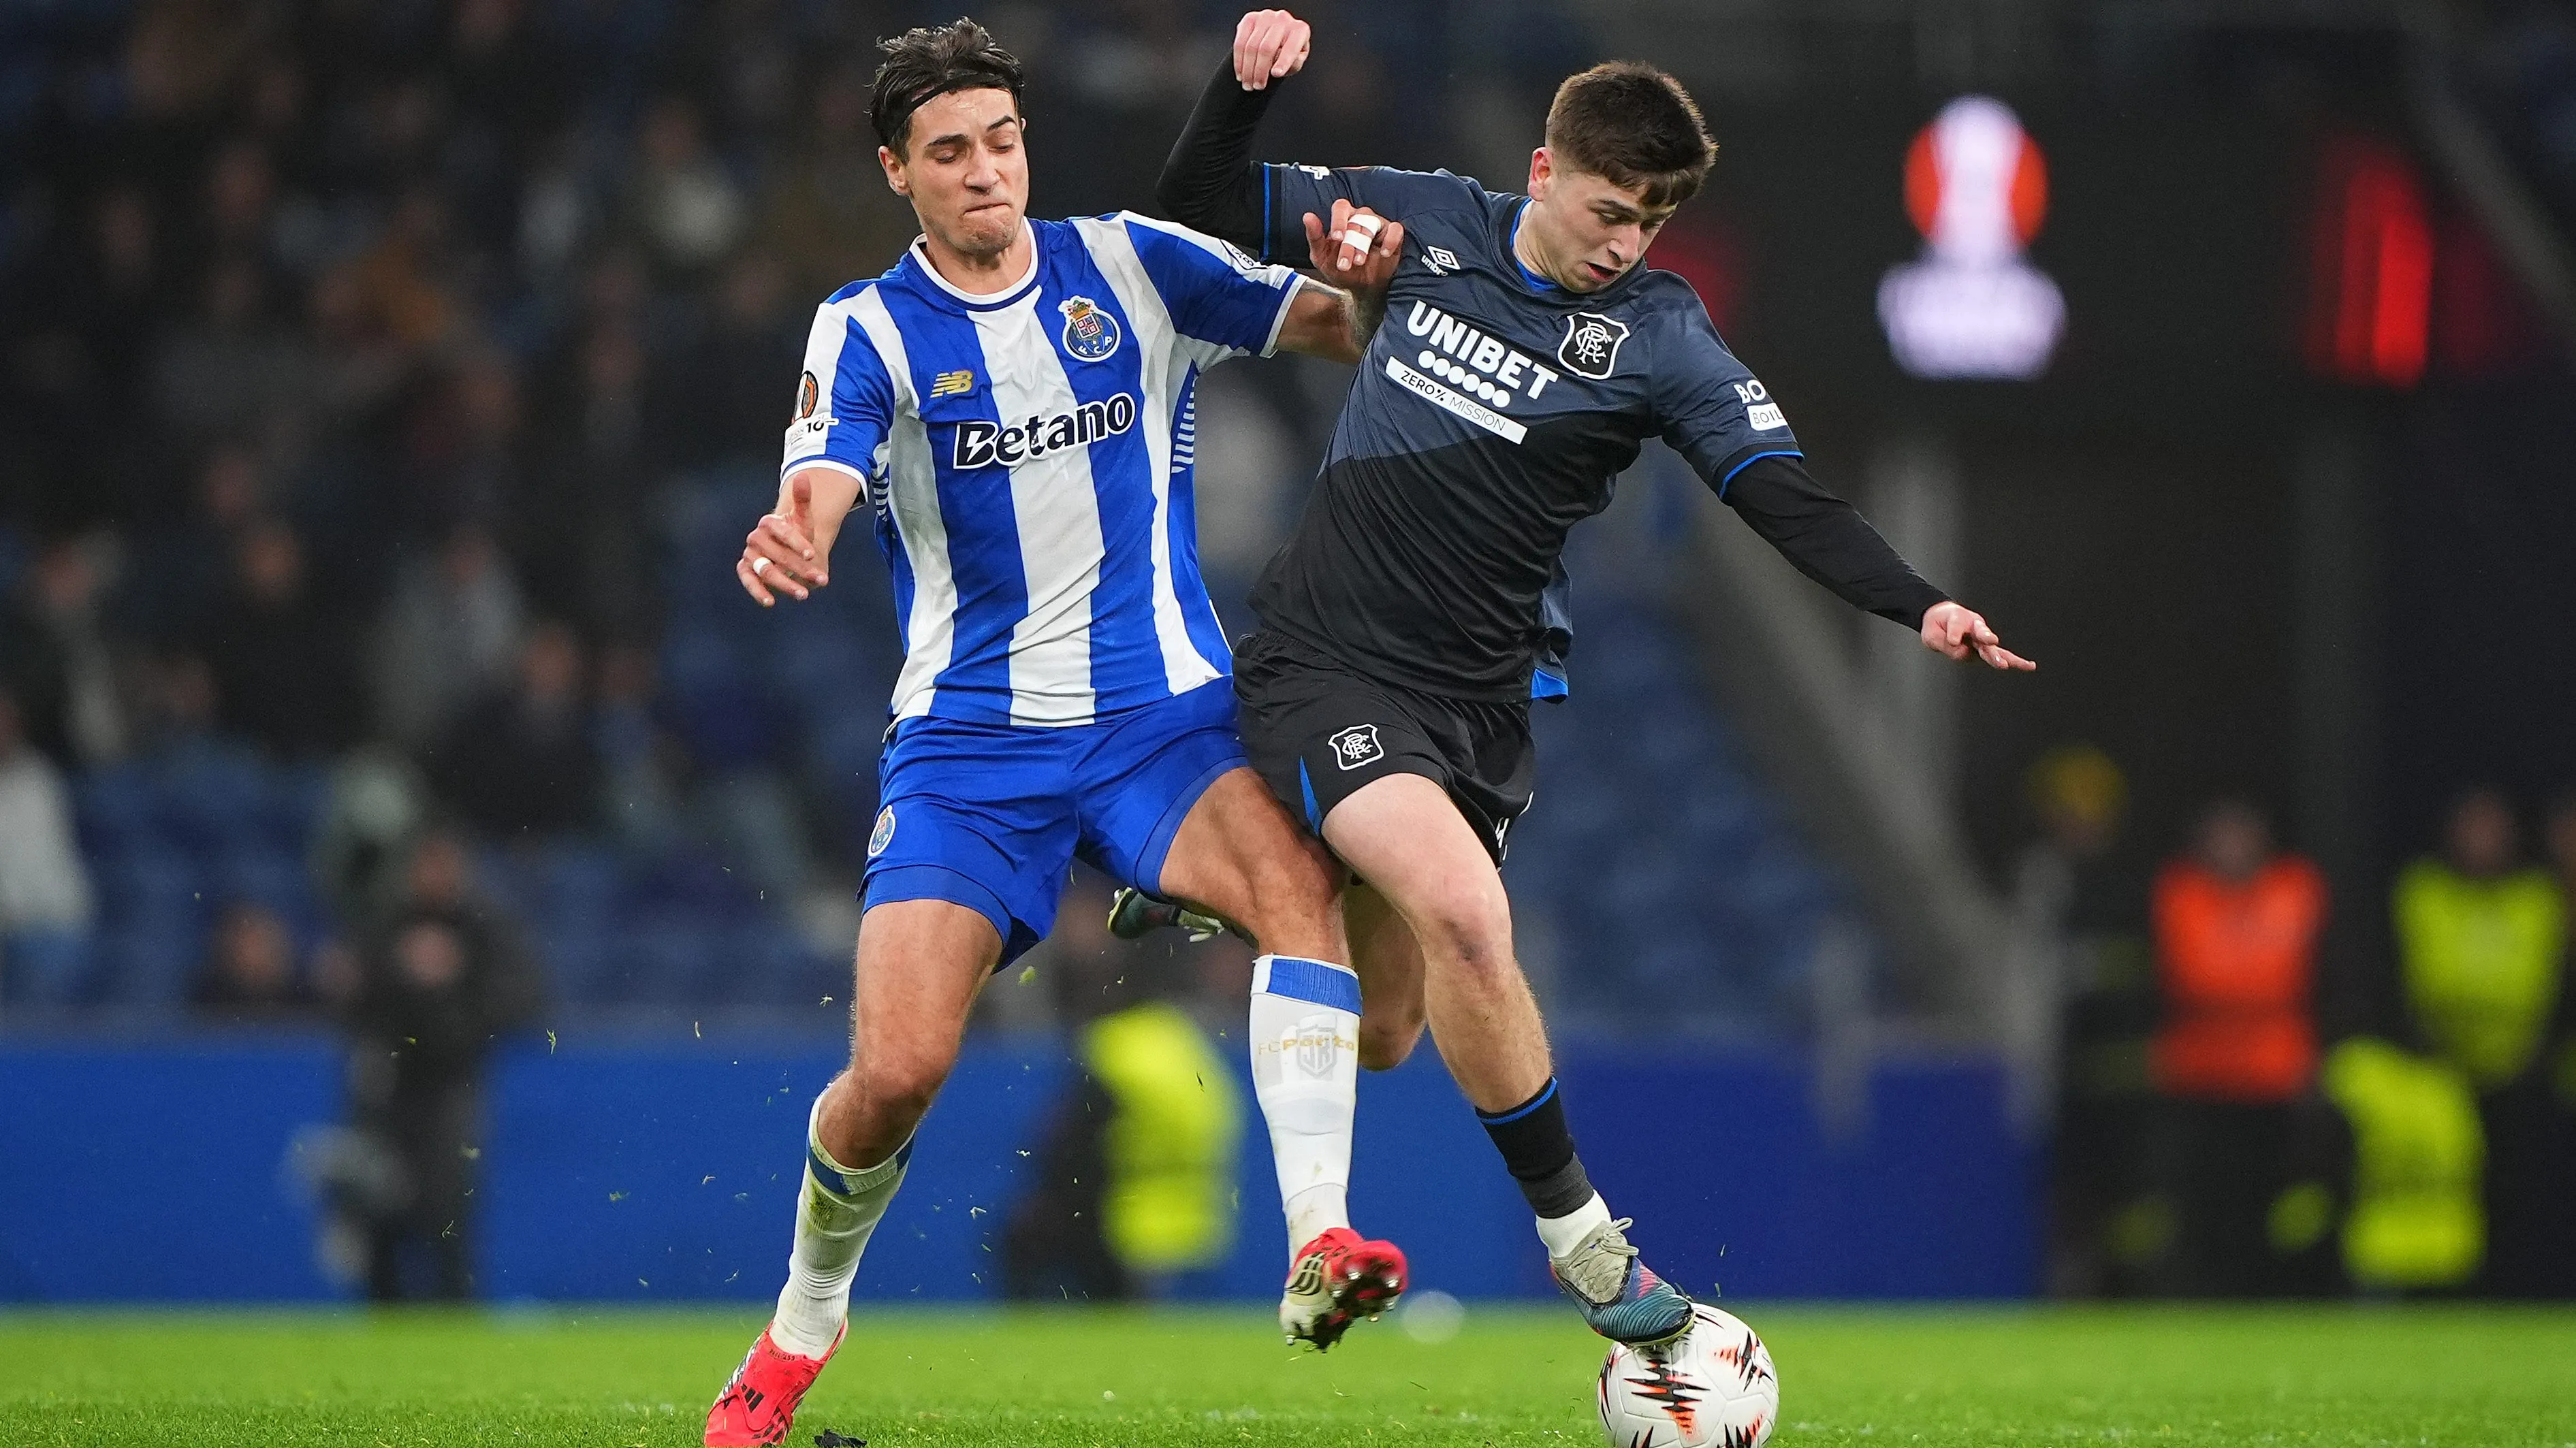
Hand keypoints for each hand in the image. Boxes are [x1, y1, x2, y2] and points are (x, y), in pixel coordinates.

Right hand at [737, 473, 827, 606]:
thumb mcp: (805, 520)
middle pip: (777, 554)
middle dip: (800, 568)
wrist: (789, 549)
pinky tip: (770, 601)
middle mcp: (756, 537)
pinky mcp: (746, 570)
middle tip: (821, 579)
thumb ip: (803, 500)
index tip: (813, 555)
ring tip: (803, 594)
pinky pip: (748, 580)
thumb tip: (804, 475)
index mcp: (769, 522)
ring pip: (765, 570)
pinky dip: (757, 591)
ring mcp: (750, 555)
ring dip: (784, 583)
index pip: (782, 531)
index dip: (798, 543)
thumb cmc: (799, 534)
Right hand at [1233, 9, 1310, 88]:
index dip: (1283, 61)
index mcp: (1299, 30)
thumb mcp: (1297, 60)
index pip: (1290, 47)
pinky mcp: (1250, 19)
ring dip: (1247, 69)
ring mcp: (1265, 17)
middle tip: (1258, 86)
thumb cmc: (1289, 50)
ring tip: (1248, 84)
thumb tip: (1281, 66)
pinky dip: (1238, 61)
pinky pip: (1240, 42)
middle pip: (1266, 48)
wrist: (1279, 36)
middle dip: (1260, 71)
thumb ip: (1294, 63)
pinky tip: (1241, 73)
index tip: (1276, 74)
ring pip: (1251, 47)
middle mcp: (1282, 19)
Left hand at [1303, 200, 1402, 284]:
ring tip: (1359, 262)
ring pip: (1372, 224)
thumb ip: (1314, 237)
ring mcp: (1378, 224)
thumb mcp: (1322, 258)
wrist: (1362, 289)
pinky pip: (1395, 229)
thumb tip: (1307, 216)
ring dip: (1364, 245)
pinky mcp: (1393, 234)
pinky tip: (1384, 254)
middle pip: (1355, 221)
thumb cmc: (1342, 270)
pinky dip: (1390, 240)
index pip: (1341, 208)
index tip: (1337, 238)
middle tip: (1345, 264)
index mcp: (1343, 219)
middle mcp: (1360, 217)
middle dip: (1349, 245)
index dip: (1338, 220)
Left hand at [1920, 601, 2033, 670]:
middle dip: (1986, 639)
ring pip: (1993, 647)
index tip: (1952, 640)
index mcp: (1959, 619)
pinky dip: (2015, 661)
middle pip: (1981, 634)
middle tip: (1991, 643)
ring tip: (2004, 664)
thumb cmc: (1938, 625)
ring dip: (1997, 656)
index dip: (1955, 632)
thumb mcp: (1931, 634)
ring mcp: (1982, 638)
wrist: (1944, 619)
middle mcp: (1975, 627)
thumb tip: (1962, 651)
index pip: (1957, 625)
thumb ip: (1944, 643)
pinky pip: (2001, 655)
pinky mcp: (1986, 649)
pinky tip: (2029, 666)